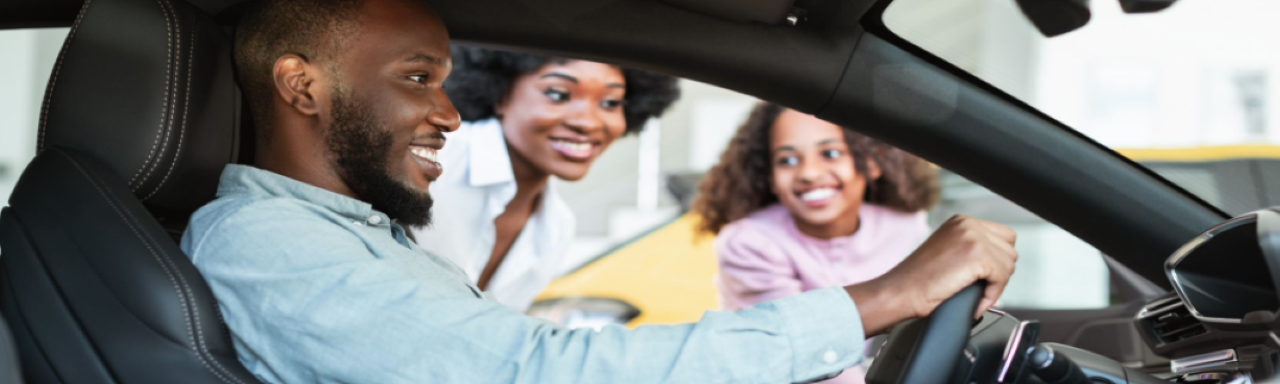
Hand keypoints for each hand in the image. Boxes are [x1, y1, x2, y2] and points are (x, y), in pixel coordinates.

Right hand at [844, 215, 1016, 334]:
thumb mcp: (947, 252)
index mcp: (961, 221)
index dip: (997, 261)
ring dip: (996, 284)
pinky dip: (992, 294)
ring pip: (1008, 263)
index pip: (1003, 237)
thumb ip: (971, 249)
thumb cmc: (917, 280)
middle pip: (1009, 249)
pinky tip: (976, 302)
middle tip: (980, 287)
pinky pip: (1002, 277)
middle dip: (998, 272)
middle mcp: (968, 223)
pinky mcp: (976, 255)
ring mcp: (973, 237)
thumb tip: (1000, 264)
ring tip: (976, 294)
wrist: (899, 291)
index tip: (984, 277)